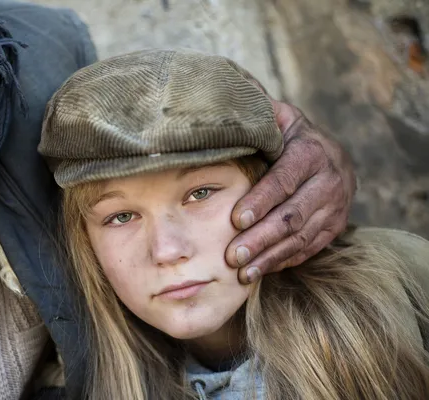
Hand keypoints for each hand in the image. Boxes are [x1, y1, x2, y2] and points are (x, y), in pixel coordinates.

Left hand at [226, 99, 355, 283]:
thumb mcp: (281, 119)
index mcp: (311, 153)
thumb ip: (259, 113)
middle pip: (292, 216)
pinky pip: (309, 249)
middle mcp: (329, 181)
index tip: (237, 219)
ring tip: (242, 272)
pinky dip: (284, 261)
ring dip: (270, 256)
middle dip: (261, 238)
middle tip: (232, 255)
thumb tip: (229, 96)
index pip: (284, 180)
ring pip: (301, 238)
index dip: (261, 201)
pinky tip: (260, 271)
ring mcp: (335, 208)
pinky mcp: (335, 227)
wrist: (334, 157)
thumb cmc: (293, 137)